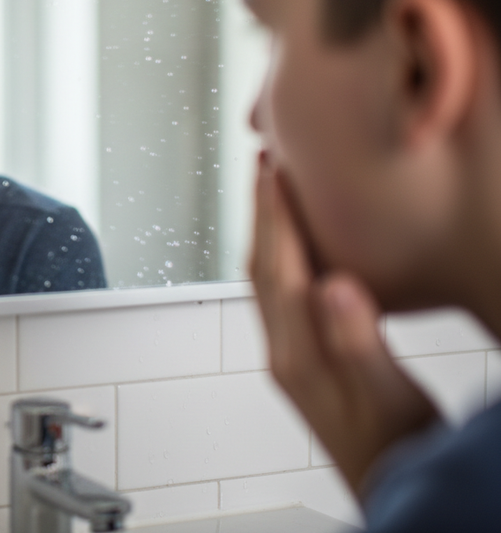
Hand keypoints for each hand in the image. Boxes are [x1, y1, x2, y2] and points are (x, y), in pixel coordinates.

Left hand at [249, 153, 437, 498]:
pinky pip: (281, 298)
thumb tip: (332, 285)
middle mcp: (284, 353)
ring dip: (268, 233)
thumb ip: (357, 341)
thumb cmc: (398, 452)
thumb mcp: (387, 396)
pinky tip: (301, 254)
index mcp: (299, 354)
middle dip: (261, 212)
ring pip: (266, 281)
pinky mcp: (304, 365)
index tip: (272, 165)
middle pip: (261, 267)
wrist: (396, 497)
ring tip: (276, 193)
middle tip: (265, 162)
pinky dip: (284, 261)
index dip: (274, 213)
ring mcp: (290, 360)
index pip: (279, 267)